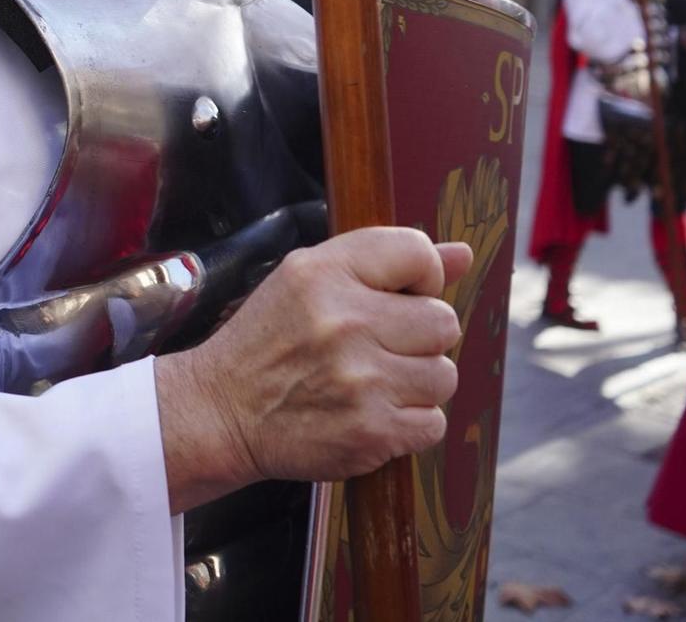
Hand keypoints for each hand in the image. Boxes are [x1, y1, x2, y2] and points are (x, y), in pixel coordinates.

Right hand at [155, 227, 469, 513]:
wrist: (222, 411)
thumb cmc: (270, 340)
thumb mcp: (308, 280)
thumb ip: (386, 262)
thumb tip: (463, 254)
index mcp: (324, 273)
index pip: (418, 252)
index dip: (421, 277)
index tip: (397, 297)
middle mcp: (344, 322)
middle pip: (444, 321)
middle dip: (420, 337)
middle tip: (379, 347)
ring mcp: (361, 381)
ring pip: (444, 375)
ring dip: (416, 383)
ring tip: (374, 383)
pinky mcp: (372, 433)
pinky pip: (433, 423)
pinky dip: (409, 424)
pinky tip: (371, 414)